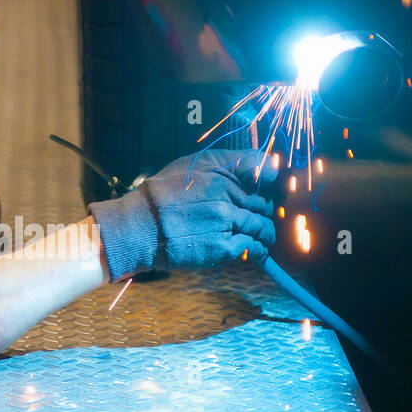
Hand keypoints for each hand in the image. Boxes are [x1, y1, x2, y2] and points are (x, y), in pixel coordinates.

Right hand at [86, 148, 279, 277]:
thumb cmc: (163, 195)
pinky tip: (253, 248)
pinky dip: (258, 249)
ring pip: (263, 226)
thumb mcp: (192, 165)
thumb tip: (263, 168)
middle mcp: (228, 195)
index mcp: (222, 172)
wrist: (140, 227)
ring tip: (259, 234)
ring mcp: (227, 222)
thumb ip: (228, 163)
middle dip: (263, 209)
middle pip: (266, 202)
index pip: (266, 170)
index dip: (271, 180)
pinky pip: (254, 248)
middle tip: (256, 214)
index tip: (267, 187)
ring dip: (264, 231)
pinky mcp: (223, 248)